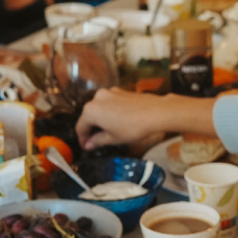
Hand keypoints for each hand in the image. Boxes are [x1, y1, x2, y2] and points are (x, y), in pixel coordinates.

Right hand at [76, 89, 215, 150]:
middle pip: (88, 116)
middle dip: (91, 129)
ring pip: (99, 108)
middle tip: (96, 142)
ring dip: (101, 120)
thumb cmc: (134, 127)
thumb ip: (98, 141)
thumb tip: (89, 144)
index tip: (86, 147)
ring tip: (108, 132)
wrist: (156, 112)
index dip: (82, 139)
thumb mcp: (114, 138)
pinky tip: (118, 121)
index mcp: (91, 110)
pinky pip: (109, 103)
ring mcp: (109, 92)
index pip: (80, 127)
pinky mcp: (120, 91)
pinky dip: (110, 112)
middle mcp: (97, 98)